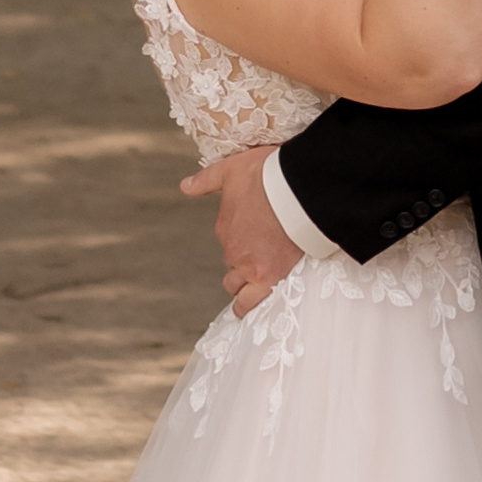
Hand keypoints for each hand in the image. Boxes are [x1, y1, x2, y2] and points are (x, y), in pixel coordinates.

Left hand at [181, 145, 302, 315]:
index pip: (229, 242)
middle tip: (262, 257)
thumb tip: (184, 186)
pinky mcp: (270, 278)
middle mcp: (234, 250)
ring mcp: (250, 266)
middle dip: (242, 265)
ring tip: (253, 288)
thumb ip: (206, 180)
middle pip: (232, 266)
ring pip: (237, 287)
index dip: (243, 238)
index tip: (259, 232)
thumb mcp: (230, 170)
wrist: (297, 188)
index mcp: (225, 227)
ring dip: (243, 287)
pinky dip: (247, 307)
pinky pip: (251, 302)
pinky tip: (246, 311)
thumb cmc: (268, 175)